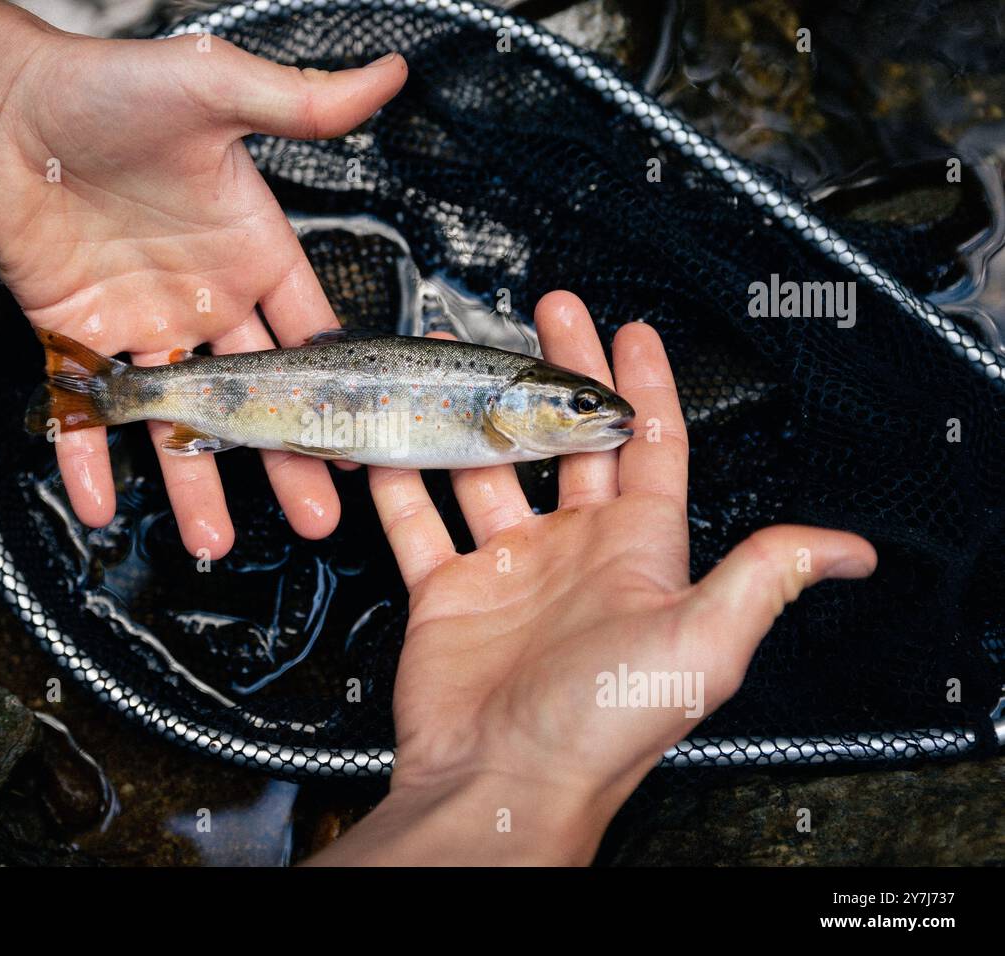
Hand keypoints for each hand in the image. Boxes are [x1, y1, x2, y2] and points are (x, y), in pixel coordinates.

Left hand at [0, 30, 406, 556]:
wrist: (3, 107)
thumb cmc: (109, 91)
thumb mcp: (214, 91)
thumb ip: (299, 102)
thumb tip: (388, 72)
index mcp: (250, 253)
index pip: (308, 334)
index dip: (336, 389)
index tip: (362, 439)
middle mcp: (204, 300)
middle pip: (255, 398)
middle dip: (283, 460)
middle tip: (315, 516)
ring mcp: (142, 326)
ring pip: (178, 420)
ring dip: (193, 483)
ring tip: (213, 543)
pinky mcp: (77, 336)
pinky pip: (88, 411)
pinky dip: (89, 460)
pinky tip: (101, 509)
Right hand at [311, 292, 875, 864]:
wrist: (504, 778)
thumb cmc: (603, 722)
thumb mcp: (701, 641)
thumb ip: (763, 577)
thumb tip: (845, 551)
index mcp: (634, 551)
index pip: (646, 445)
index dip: (642, 384)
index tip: (630, 331)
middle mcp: (570, 551)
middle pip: (563, 439)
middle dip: (553, 373)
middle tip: (541, 316)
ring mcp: (506, 568)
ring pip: (485, 467)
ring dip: (471, 415)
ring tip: (454, 364)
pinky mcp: (447, 591)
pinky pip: (419, 521)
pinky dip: (401, 482)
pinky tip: (389, 443)